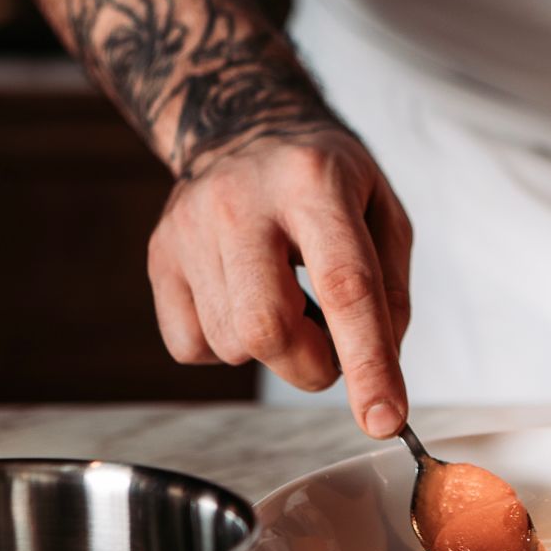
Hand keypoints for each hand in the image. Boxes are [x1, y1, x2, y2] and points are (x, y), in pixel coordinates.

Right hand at [147, 130, 411, 437]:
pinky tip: (243, 299)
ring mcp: (189, 229)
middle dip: (312, 366)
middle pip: (269, 330)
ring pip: (233, 346)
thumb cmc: (324, 179)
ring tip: (285, 298)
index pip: (345, 287)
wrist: (243, 129)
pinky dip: (228, 346)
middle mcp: (243, 203)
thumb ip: (391, 294)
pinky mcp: (159, 256)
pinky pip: (192, 347)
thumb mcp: (383, 214)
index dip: (367, 363)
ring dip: (274, 350)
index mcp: (314, 184)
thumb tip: (378, 371)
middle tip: (330, 347)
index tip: (383, 422)